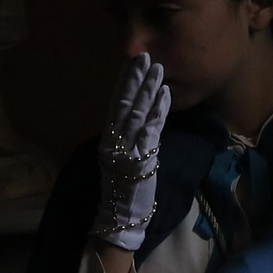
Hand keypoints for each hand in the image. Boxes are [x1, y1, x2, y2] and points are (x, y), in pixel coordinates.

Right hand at [91, 53, 170, 252]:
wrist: (120, 216)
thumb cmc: (122, 189)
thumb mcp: (118, 159)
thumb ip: (124, 138)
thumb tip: (134, 116)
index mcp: (107, 139)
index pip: (115, 104)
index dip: (123, 82)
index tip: (130, 61)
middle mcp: (114, 140)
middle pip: (125, 103)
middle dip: (135, 78)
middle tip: (145, 56)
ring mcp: (126, 149)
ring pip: (137, 112)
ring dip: (149, 88)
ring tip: (157, 68)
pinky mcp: (141, 159)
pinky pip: (151, 130)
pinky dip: (159, 111)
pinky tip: (166, 94)